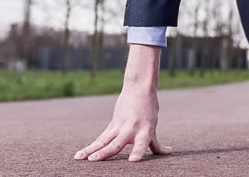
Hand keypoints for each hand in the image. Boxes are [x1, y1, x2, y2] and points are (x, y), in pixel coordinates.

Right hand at [74, 43, 172, 161]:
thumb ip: (155, 144)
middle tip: (94, 159)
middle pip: (116, 144)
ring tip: (83, 158)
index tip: (133, 160)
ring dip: (93, 151)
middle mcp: (130, 130)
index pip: (141, 144)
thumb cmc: (149, 110)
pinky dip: (90, 147)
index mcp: (145, 131)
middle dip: (105, 153)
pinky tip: (80, 156)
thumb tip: (168, 153)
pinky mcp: (112, 125)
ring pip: (104, 142)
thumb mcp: (152, 127)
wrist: (139, 89)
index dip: (138, 151)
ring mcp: (119, 127)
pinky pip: (100, 139)